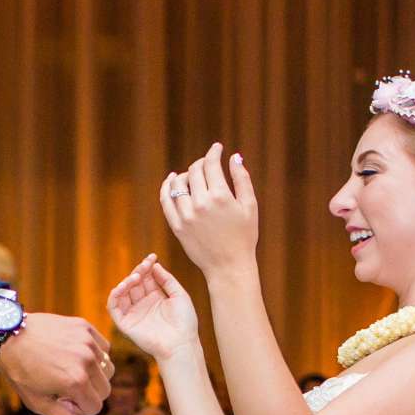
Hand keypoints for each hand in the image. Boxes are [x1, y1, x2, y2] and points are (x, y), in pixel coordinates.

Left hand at [0, 313, 110, 414]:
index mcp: (76, 382)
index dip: (79, 408)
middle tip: (65, 386)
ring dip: (93, 374)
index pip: (96, 407)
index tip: (61, 399)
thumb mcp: (38, 402)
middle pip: (105, 390)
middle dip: (89, 393)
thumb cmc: (20, 371)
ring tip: (69, 369)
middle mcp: (86, 361)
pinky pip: (104, 348)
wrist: (8, 335)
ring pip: (107, 369)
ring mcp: (87, 342)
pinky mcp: (85, 327)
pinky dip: (95, 355)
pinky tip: (74, 354)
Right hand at [106, 255, 200, 363]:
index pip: (146, 278)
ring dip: (127, 281)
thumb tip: (155, 265)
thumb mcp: (179, 295)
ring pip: (123, 293)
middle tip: (145, 266)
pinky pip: (114, 307)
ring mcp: (134, 313)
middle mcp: (143, 305)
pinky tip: (123, 286)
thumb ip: (167, 280)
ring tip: (136, 277)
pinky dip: (115, 295)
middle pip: (134, 283)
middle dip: (138, 271)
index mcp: (156, 298)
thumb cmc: (184, 322)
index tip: (152, 256)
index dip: (147, 266)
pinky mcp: (126, 324)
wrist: (181, 344)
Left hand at [160, 144, 258, 276]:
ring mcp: (186, 215)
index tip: (217, 148)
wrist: (229, 266)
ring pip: (178, 183)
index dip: (214, 152)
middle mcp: (201, 204)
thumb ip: (242, 179)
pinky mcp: (177, 226)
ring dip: (186, 174)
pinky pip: (165, 200)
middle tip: (208, 164)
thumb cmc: (244, 237)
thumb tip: (234, 157)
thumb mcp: (249, 206)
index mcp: (221, 197)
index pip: (211, 164)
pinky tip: (171, 180)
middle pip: (195, 171)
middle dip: (202, 163)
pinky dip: (167, 186)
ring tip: (193, 175)